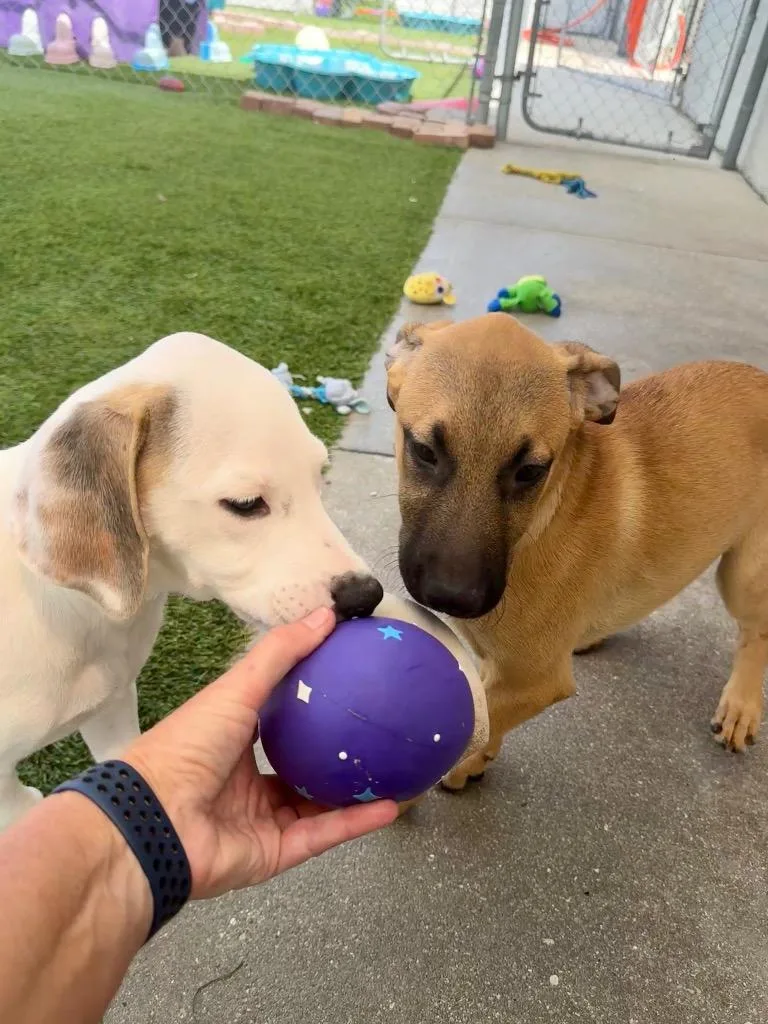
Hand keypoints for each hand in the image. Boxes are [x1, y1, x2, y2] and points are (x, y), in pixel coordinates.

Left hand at [123, 608, 397, 899]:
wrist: (157, 822)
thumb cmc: (189, 745)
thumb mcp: (238, 687)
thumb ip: (281, 653)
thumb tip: (325, 615)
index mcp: (232, 739)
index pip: (277, 716)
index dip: (311, 700)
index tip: (350, 679)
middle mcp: (247, 779)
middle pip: (300, 764)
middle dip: (336, 751)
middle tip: (377, 732)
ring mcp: (261, 818)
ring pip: (317, 803)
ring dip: (355, 790)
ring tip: (396, 771)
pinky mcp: (274, 852)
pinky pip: (322, 834)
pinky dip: (356, 822)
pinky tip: (392, 805)